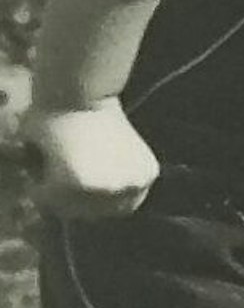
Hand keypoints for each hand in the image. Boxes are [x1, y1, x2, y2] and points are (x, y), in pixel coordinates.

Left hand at [24, 103, 158, 218]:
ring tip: (95, 178)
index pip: (57, 208)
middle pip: (88, 212)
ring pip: (117, 206)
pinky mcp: (149, 172)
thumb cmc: (52, 121)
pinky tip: (114, 172)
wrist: (85, 95)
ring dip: (104, 198)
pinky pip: (136, 192)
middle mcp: (106, 189)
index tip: (45, 183)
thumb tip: (51, 198)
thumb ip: (42, 181)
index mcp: (74, 186)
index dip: (47, 195)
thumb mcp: (31, 155)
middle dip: (76, 198)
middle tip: (70, 182)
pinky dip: (126, 187)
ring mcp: (131, 182)